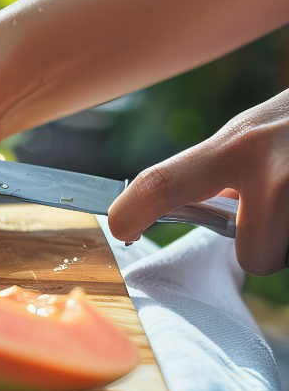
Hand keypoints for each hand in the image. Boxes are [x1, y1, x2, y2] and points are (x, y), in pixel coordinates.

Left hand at [108, 89, 288, 274]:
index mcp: (240, 147)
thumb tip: (179, 206)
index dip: (134, 209)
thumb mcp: (256, 133)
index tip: (117, 227)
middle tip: (280, 208)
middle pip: (257, 257)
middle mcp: (275, 172)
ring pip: (287, 256)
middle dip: (266, 245)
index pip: (165, 181)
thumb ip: (222, 169)